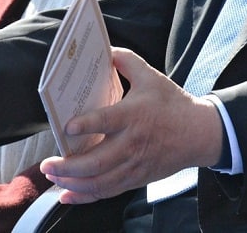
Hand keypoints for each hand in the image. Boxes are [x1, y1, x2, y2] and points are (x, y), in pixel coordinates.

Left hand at [39, 48, 223, 203]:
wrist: (199, 133)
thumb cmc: (173, 104)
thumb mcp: (152, 77)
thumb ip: (127, 61)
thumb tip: (105, 50)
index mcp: (135, 115)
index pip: (107, 121)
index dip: (86, 125)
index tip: (68, 127)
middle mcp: (132, 143)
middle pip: (96, 162)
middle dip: (67, 166)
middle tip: (47, 163)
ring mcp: (134, 164)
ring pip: (98, 182)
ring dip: (71, 182)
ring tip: (53, 175)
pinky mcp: (136, 178)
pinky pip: (107, 192)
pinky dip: (85, 196)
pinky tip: (67, 194)